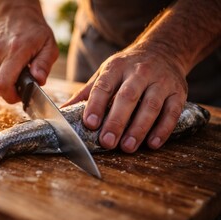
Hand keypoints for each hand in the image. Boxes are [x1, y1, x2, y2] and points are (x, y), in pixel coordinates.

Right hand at [0, 4, 58, 103]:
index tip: (21, 95)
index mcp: (15, 51)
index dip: (12, 96)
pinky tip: (6, 66)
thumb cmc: (33, 30)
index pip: (4, 84)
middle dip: (11, 91)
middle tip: (22, 83)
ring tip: (15, 71)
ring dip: (4, 83)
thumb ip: (45, 64)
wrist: (12, 12)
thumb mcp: (49, 45)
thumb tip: (39, 81)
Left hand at [63, 45, 187, 152]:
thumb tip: (62, 112)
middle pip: (128, 97)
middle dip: (117, 121)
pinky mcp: (178, 92)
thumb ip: (86, 93)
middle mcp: (139, 72)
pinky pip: (172, 112)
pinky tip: (153, 143)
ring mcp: (161, 81)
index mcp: (116, 67)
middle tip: (107, 142)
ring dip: (139, 128)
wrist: (163, 51)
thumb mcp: (105, 73)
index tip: (89, 123)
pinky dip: (163, 129)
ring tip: (128, 147)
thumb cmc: (127, 68)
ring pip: (151, 105)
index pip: (104, 86)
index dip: (96, 105)